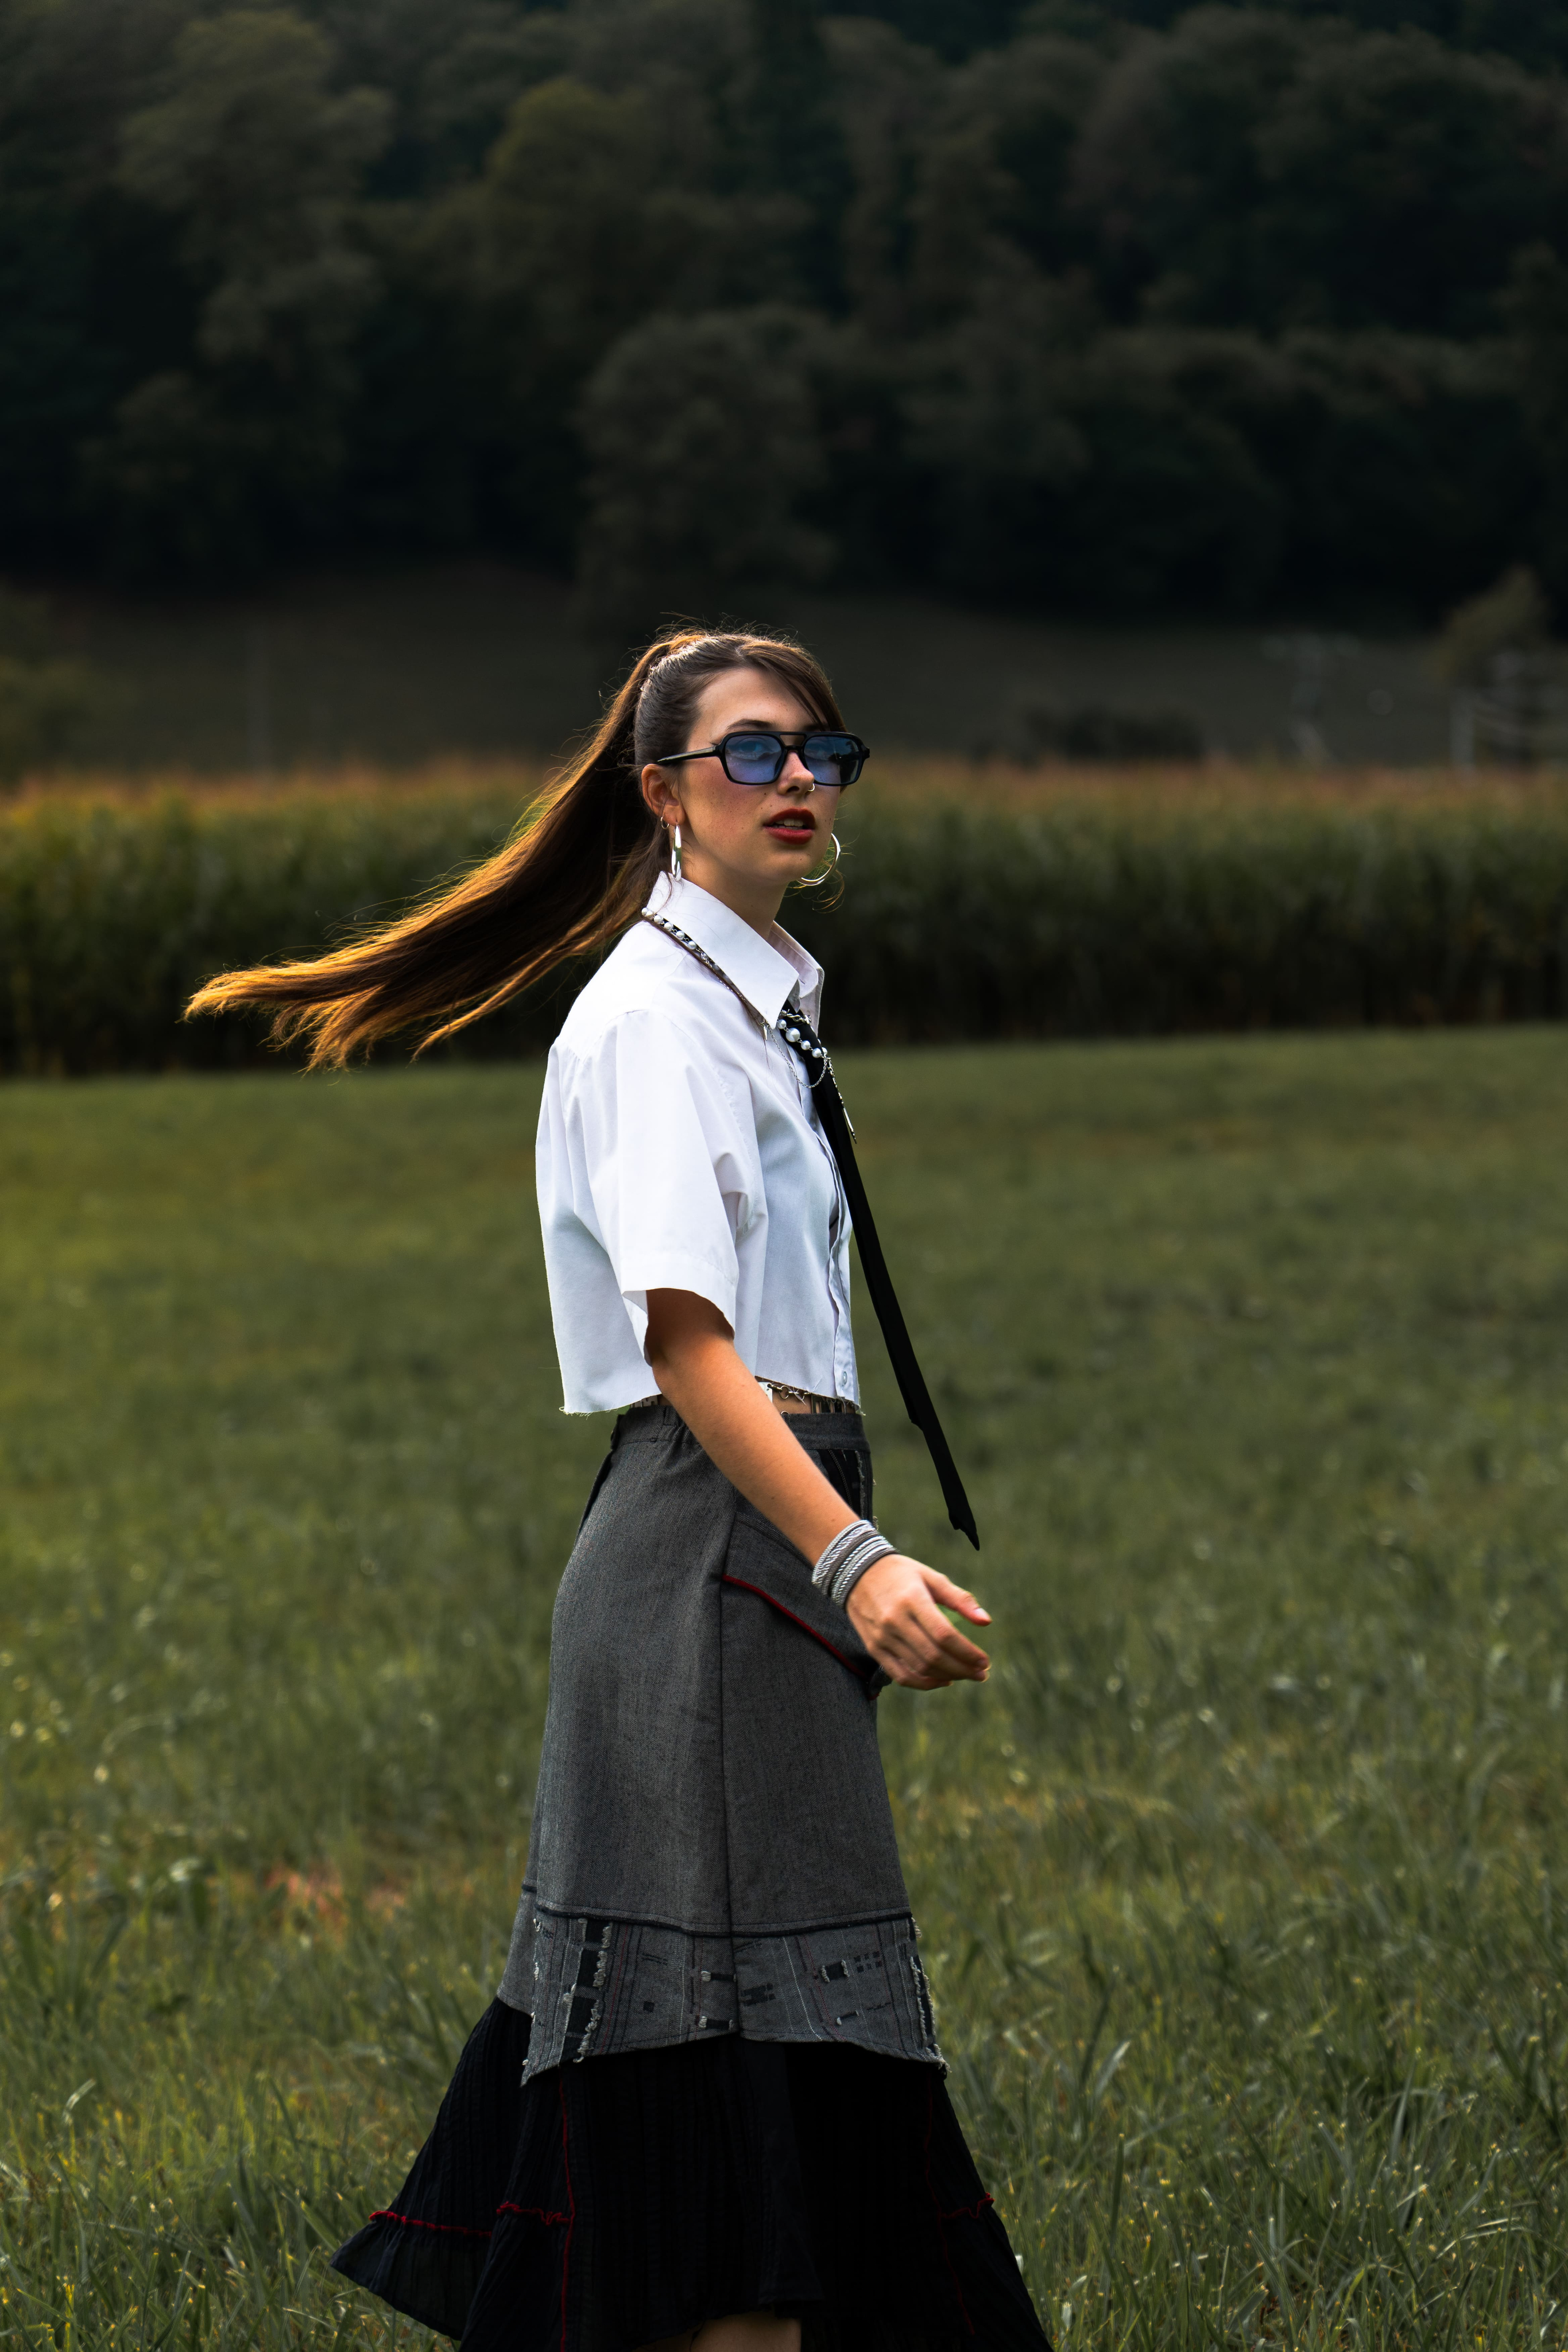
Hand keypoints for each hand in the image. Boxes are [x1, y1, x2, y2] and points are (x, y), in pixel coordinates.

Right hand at [846, 1555, 990, 1689]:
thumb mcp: (931, 1577)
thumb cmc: (901, 1574)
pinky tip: (943, 1680)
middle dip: (963, 1669)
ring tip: (967, 1675)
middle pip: (934, 1656)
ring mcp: (882, 1637)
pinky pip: (901, 1675)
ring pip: (920, 1668)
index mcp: (912, 1599)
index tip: (985, 1661)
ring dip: (948, 1677)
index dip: (967, 1652)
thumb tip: (986, 1622)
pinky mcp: (874, 1648)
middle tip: (981, 1673)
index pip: (944, 1635)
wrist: (856, 1572)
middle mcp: (895, 1621)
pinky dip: (924, 1683)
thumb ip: (960, 1599)